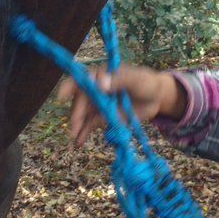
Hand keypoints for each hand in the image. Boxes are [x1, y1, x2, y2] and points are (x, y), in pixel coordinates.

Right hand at [55, 65, 186, 147]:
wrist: (156, 98)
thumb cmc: (146, 82)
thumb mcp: (135, 79)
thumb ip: (119, 80)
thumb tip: (100, 83)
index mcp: (102, 75)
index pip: (82, 79)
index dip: (70, 86)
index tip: (61, 96)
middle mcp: (96, 89)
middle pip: (80, 100)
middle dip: (76, 113)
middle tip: (75, 127)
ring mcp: (98, 104)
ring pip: (83, 115)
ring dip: (77, 126)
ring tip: (76, 139)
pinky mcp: (103, 117)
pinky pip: (90, 125)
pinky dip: (84, 133)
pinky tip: (79, 142)